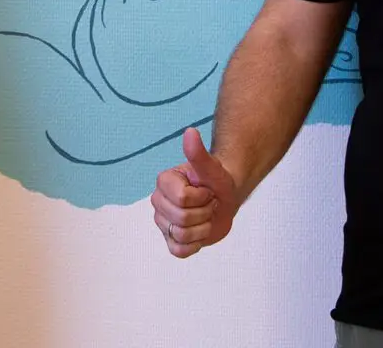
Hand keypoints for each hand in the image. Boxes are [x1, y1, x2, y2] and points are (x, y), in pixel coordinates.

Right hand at [150, 126, 238, 257]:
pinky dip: (195, 243)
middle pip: (182, 219)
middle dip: (203, 213)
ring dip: (202, 228)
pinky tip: (199, 231)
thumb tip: (190, 132)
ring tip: (205, 216)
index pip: (182, 199)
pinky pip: (179, 251)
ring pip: (182, 236)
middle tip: (207, 204)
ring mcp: (162, 221)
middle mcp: (158, 200)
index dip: (201, 198)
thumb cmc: (217, 181)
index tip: (206, 190)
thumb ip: (199, 153)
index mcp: (164, 181)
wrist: (224, 198)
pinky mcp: (170, 240)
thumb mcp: (212, 168)